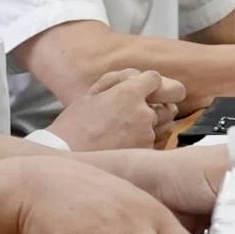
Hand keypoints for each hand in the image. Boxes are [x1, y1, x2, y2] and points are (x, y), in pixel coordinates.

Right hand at [46, 67, 182, 153]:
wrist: (67, 156)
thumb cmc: (75, 124)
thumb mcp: (92, 94)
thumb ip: (118, 81)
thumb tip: (138, 77)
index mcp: (129, 93)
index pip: (155, 78)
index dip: (150, 83)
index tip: (144, 90)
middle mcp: (143, 113)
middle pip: (168, 104)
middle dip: (158, 105)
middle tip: (140, 112)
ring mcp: (147, 134)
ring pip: (165, 124)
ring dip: (154, 124)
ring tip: (130, 129)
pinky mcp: (146, 152)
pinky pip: (156, 142)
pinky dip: (147, 141)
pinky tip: (127, 143)